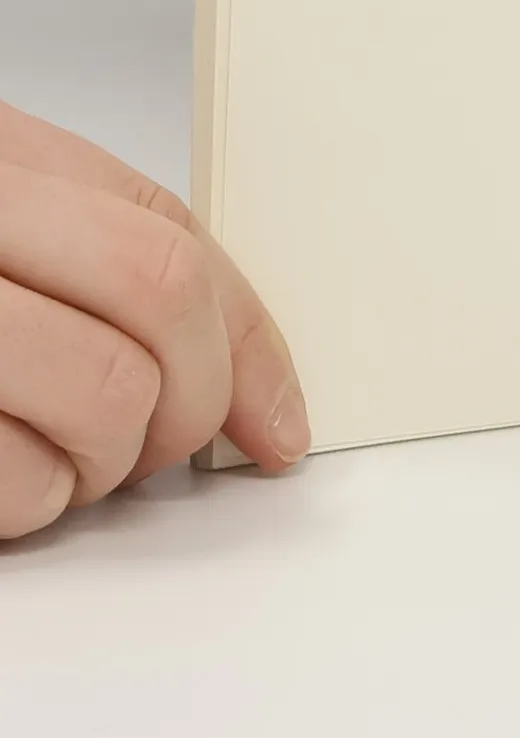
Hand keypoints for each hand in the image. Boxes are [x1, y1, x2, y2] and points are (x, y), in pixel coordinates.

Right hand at [0, 100, 307, 538]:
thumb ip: (108, 265)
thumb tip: (247, 388)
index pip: (172, 235)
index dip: (246, 337)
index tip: (276, 421)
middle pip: (158, 297)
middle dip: (192, 396)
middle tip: (167, 442)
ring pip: (104, 397)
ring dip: (104, 462)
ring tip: (58, 454)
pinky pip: (12, 480)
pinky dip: (26, 503)